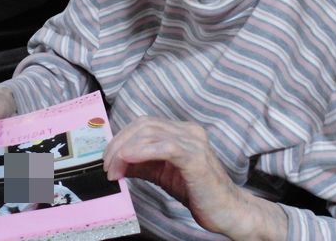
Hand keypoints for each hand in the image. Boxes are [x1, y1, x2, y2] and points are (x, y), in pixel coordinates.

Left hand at [103, 117, 254, 237]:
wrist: (229, 211)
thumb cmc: (199, 193)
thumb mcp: (164, 175)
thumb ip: (142, 165)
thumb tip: (116, 162)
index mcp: (182, 132)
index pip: (144, 124)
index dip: (121, 138)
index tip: (108, 159)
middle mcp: (189, 131)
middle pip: (144, 125)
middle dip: (119, 144)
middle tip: (107, 166)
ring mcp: (194, 142)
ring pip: (150, 133)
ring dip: (125, 151)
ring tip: (114, 171)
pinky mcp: (196, 158)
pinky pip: (164, 147)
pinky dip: (141, 151)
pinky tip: (128, 161)